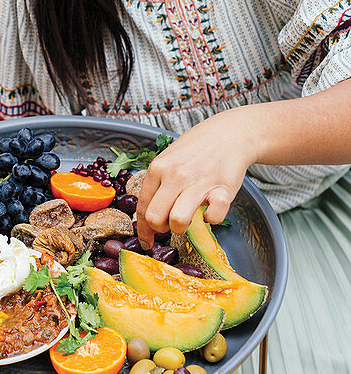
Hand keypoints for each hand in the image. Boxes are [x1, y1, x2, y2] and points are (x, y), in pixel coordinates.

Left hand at [135, 111, 256, 247]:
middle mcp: (175, 176)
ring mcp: (198, 182)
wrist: (230, 134)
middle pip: (155, 218)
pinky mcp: (222, 189)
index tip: (146, 240)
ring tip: (188, 219)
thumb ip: (158, 182)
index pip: (143, 207)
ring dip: (182, 228)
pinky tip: (210, 211)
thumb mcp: (168, 159)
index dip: (143, 229)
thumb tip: (147, 213)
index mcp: (158, 168)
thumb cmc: (198, 148)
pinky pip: (213, 216)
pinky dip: (211, 219)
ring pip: (178, 221)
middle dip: (161, 229)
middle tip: (169, 225)